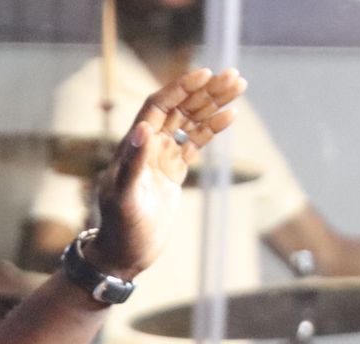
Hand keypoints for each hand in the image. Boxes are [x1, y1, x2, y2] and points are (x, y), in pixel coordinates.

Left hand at [91, 67, 246, 279]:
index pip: (158, 106)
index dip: (180, 88)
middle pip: (179, 108)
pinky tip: (231, 115)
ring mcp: (161, 158)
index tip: (205, 74)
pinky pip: (194, 143)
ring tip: (239, 86)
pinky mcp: (173, 172)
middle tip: (234, 75)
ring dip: (213, 103)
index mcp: (133, 146)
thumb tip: (144, 129)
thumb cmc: (120, 227)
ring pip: (190, 122)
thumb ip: (134, 163)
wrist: (126, 253)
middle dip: (205, 90)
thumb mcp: (126, 196)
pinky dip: (212, 128)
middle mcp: (147, 146)